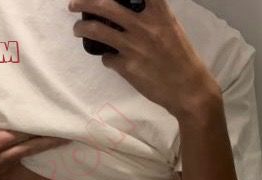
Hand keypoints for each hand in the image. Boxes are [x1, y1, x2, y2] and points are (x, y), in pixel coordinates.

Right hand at [0, 115, 70, 179]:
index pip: (21, 136)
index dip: (38, 131)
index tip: (54, 128)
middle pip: (25, 152)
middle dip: (44, 145)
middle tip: (63, 140)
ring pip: (11, 163)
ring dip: (22, 154)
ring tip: (36, 146)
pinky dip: (3, 163)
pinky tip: (4, 158)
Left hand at [68, 0, 221, 118]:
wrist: (188, 89)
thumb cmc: (182, 59)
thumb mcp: (171, 28)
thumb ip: (152, 17)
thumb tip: (131, 12)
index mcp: (158, 13)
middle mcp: (143, 26)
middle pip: (105, 6)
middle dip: (84, 2)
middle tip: (73, 4)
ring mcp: (133, 46)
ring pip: (98, 31)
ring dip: (83, 28)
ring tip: (78, 29)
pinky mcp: (127, 67)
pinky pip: (107, 59)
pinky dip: (105, 58)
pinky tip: (109, 59)